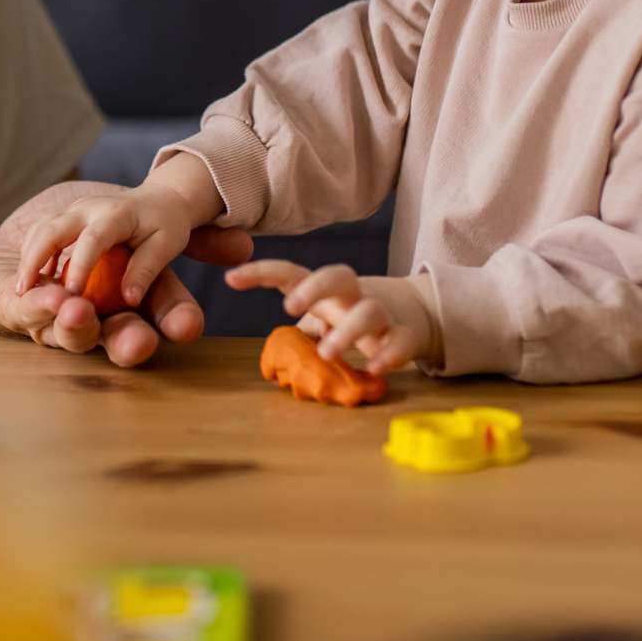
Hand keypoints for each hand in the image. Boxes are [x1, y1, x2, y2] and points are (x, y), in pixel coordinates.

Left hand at [0, 181, 252, 366]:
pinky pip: (26, 313)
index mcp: (135, 301)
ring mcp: (59, 323)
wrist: (23, 241)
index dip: (176, 321)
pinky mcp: (16, 314)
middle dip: (129, 343)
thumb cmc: (91, 235)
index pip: (164, 316)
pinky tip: (30, 293)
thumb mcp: (146, 233)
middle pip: (121, 339)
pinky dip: (31, 304)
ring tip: (76, 308)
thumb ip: (195, 241)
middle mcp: (102, 319)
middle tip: (138, 342)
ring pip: (72, 334)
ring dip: (76, 324)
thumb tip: (244, 245)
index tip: (187, 328)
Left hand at [224, 261, 438, 373]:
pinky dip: (391, 353)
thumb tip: (273, 367)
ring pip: (369, 310)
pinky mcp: (404, 336)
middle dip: (313, 287)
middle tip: (288, 306)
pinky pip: (402, 339)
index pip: (292, 273)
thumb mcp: (321, 321)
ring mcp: (381, 314)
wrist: (411, 312)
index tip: (230, 279)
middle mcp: (352, 297)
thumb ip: (298, 339)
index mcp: (324, 292)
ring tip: (327, 353)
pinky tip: (375, 368)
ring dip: (347, 330)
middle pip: (339, 275)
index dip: (261, 272)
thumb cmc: (350, 317)